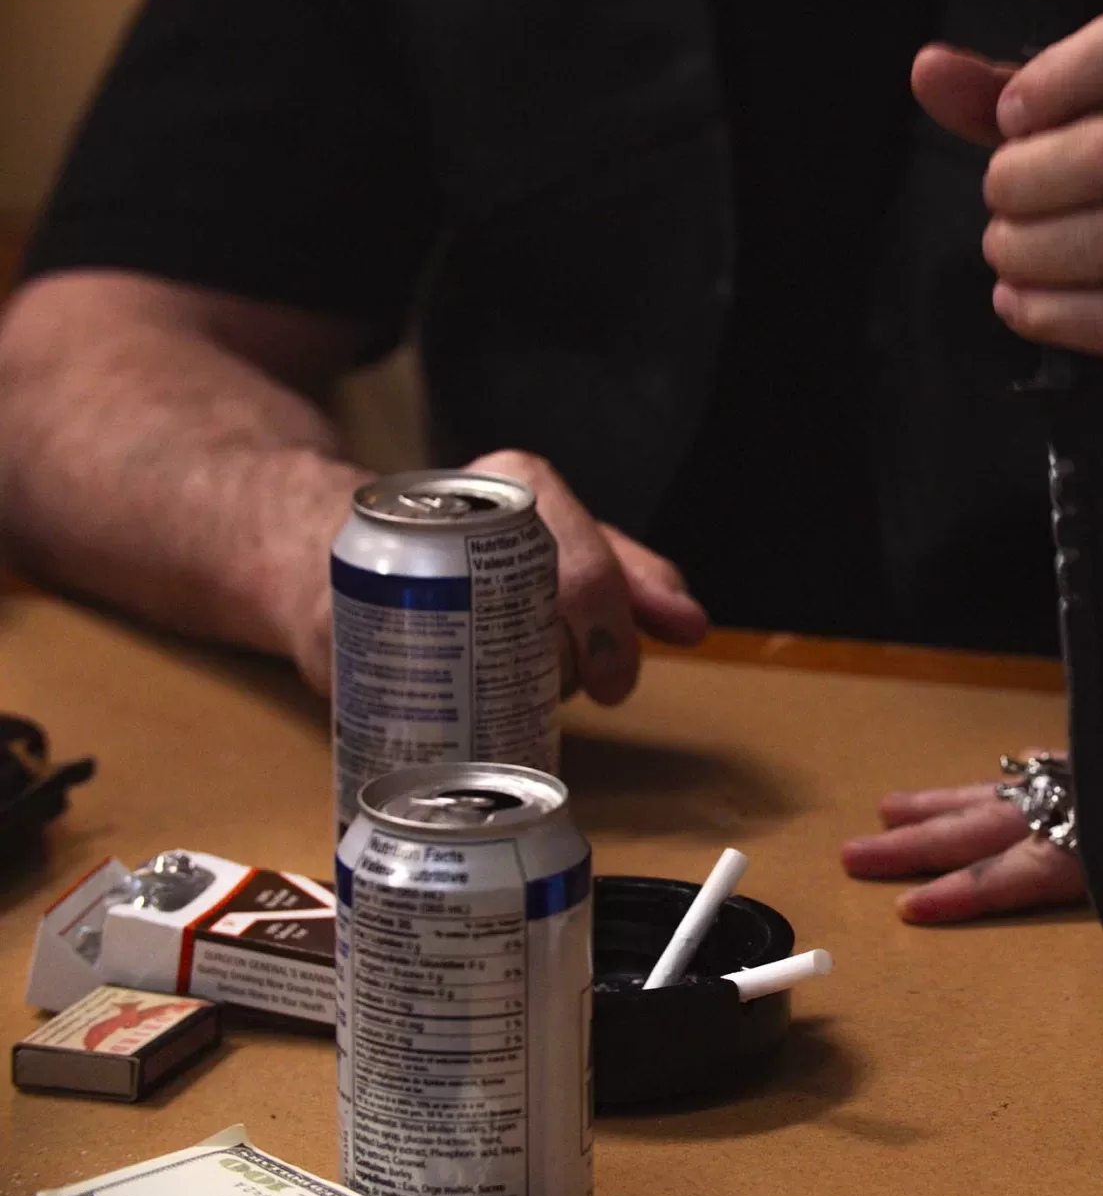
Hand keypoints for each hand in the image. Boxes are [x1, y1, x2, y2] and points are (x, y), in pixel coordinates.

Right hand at [291, 449, 707, 701]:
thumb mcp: (560, 545)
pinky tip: (443, 714)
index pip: (585, 569)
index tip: (614, 684)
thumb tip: (691, 626)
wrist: (319, 544)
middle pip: (537, 621)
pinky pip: (405, 693)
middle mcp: (451, 508)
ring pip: (479, 661)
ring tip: (499, 675)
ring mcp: (384, 566)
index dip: (610, 635)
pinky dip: (434, 716)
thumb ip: (633, 578)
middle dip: (559, 667)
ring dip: (506, 691)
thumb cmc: (461, 549)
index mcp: (512, 480)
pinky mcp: (331, 627)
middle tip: (558, 683)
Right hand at [841, 679, 1102, 959]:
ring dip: (961, 802)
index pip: (1048, 857)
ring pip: (1033, 789)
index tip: (914, 906)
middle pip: (1015, 814)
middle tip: (861, 849)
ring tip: (899, 808)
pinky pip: (1069, 775)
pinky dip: (1021, 783)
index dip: (977, 887)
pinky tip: (1008, 781)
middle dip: (934, 837)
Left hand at [911, 10, 1102, 385]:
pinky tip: (1016, 299)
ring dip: (1025, 250)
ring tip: (1005, 249)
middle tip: (999, 198)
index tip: (1010, 118)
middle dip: (1021, 181)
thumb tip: (928, 68)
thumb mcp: (1081, 120)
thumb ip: (1006, 94)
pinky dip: (1045, 312)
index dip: (1053, 81)